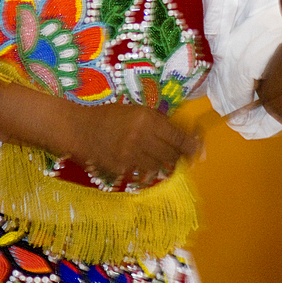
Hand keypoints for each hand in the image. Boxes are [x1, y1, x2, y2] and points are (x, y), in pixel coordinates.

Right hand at [64, 102, 201, 184]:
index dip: (192, 146)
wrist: (81, 129)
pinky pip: (143, 172)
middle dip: (177, 155)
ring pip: (158, 165)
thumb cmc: (109, 115)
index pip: (178, 137)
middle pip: (171, 154)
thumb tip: (181, 135)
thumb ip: (157, 122)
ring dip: (162, 162)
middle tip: (177, 153)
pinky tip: (141, 160)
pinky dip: (146, 167)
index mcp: (147, 118)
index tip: (200, 151)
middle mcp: (142, 137)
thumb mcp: (135, 111)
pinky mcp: (122, 167)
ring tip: (156, 154)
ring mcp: (131, 154)